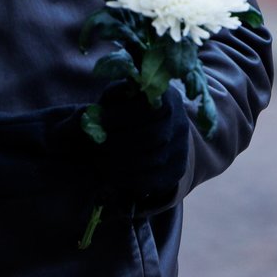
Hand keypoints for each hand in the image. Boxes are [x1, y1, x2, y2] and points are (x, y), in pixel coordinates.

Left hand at [95, 82, 190, 205]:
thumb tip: (97, 113)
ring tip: (97, 161)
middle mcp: (180, 123)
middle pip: (153, 136)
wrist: (154, 130)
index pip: (150, 107)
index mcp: (167, 98)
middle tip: (95, 146)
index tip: (99, 120)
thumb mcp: (121, 96)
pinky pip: (155, 179)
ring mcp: (182, 148)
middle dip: (119, 142)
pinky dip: (129, 179)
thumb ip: (112, 97)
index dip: (122, 115)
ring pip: (154, 160)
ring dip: (121, 163)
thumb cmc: (128, 109)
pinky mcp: (176, 171)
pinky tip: (109, 174)